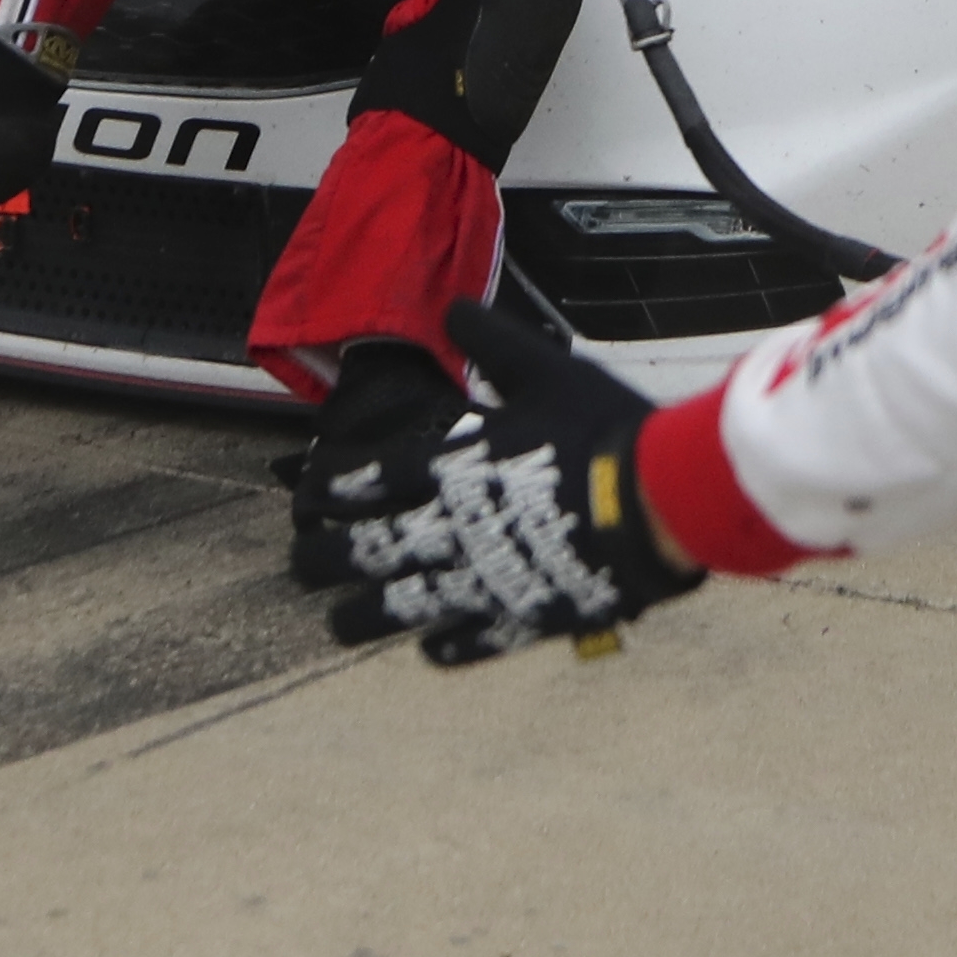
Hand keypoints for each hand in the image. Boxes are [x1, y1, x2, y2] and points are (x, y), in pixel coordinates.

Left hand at [292, 300, 703, 665]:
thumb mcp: (544, 370)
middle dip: (323, 559)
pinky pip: (471, 640)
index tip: (304, 497)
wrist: (658, 503)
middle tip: (298, 566)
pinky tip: (430, 649)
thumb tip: (452, 308)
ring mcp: (482, 582)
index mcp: (452, 470)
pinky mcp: (520, 618)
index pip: (371, 481)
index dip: (331, 489)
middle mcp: (452, 532)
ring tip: (337, 625)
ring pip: (402, 609)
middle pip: (367, 552)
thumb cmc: (601, 431)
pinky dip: (446, 646)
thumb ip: (491, 341)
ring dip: (362, 617)